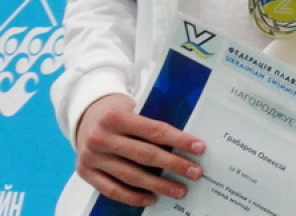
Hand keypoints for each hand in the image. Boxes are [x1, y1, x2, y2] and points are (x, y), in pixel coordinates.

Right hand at [74, 93, 204, 205]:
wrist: (85, 116)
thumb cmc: (117, 111)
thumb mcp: (133, 107)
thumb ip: (151, 124)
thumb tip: (185, 143)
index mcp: (115, 117)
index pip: (154, 131)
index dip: (179, 140)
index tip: (200, 148)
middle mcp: (100, 138)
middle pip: (145, 155)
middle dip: (174, 165)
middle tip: (196, 173)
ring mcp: (91, 157)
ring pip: (131, 176)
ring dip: (159, 185)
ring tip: (179, 190)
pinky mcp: (86, 173)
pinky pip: (113, 190)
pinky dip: (134, 197)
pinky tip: (152, 198)